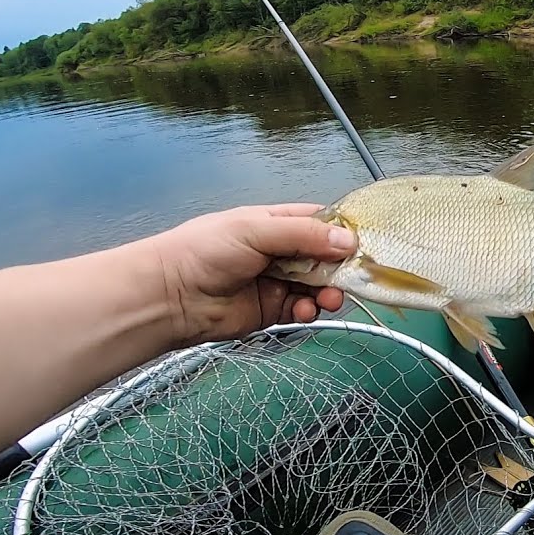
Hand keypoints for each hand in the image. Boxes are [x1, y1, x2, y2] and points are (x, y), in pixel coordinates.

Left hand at [144, 204, 356, 345]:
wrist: (169, 296)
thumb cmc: (206, 251)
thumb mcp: (256, 231)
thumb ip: (303, 235)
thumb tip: (349, 241)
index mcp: (275, 223)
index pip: (320, 223)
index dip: (343, 233)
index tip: (364, 245)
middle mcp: (280, 251)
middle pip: (324, 258)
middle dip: (339, 268)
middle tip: (350, 279)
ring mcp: (277, 282)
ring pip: (317, 286)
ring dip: (327, 293)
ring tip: (327, 300)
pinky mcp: (271, 310)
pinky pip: (301, 310)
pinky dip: (308, 311)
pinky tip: (303, 312)